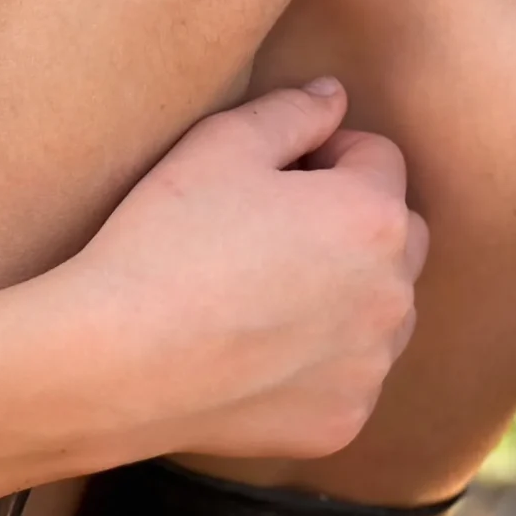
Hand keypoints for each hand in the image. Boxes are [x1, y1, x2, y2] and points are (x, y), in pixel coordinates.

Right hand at [59, 79, 428, 463]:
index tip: (273, 176)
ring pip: (384, 312)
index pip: (378, 160)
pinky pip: (351, 376)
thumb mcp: (218, 147)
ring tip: (268, 295)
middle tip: (276, 233)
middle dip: (355, 222)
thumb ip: (291, 113)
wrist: (116, 362)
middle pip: (400, 236)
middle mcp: (394, 292)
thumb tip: (334, 97)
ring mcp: (372, 363)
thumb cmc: (163, 243)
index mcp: (374, 216)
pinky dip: (322, 364)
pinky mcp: (345, 419)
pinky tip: (258, 355)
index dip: (326, 156)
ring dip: (349, 295)